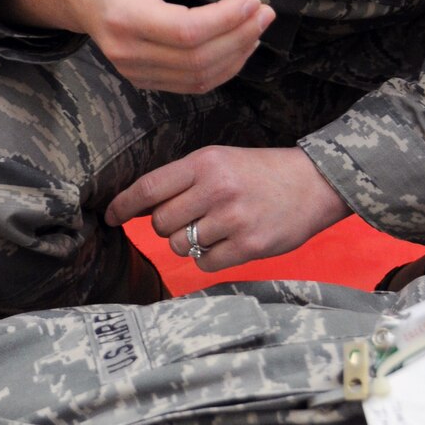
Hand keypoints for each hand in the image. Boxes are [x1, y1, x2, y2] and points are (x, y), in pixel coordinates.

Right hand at [2, 0, 274, 94]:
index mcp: (124, 15)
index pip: (186, 30)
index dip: (226, 19)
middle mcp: (126, 51)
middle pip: (196, 58)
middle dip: (239, 36)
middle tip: (263, 11)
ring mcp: (133, 71)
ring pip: (199, 76)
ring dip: (236, 54)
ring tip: (256, 25)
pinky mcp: (143, 80)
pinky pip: (192, 84)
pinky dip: (223, 68)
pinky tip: (238, 44)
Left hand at [106, 146, 350, 272]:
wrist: (314, 184)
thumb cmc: (260, 173)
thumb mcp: (220, 161)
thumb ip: (182, 180)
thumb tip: (139, 207)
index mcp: (205, 163)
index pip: (149, 188)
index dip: (124, 206)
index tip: (110, 217)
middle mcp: (216, 190)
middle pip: (161, 223)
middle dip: (167, 226)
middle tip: (192, 218)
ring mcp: (233, 220)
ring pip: (181, 246)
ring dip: (190, 242)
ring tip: (215, 228)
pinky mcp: (249, 246)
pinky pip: (205, 263)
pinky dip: (210, 257)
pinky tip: (228, 242)